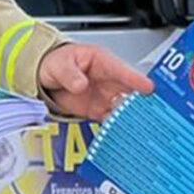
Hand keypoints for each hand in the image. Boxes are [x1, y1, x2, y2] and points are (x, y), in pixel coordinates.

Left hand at [38, 41, 154, 121]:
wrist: (44, 77)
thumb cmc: (55, 62)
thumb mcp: (59, 64)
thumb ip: (70, 74)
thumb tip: (81, 84)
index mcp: (102, 62)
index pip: (122, 70)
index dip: (136, 80)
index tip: (148, 87)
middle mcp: (108, 80)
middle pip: (129, 91)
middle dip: (140, 102)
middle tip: (149, 111)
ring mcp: (105, 96)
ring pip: (123, 107)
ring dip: (130, 117)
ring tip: (138, 125)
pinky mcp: (98, 110)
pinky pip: (111, 119)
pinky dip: (117, 126)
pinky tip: (122, 132)